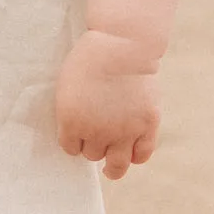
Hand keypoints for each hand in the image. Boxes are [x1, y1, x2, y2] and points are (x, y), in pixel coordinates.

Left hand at [55, 29, 160, 181]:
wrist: (121, 45)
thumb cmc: (90, 60)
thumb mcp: (66, 86)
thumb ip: (70, 114)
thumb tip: (75, 137)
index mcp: (71, 122)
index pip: (70, 149)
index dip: (74, 142)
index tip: (78, 136)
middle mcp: (97, 132)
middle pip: (92, 155)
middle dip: (93, 146)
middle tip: (97, 136)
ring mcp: (124, 131)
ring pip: (116, 165)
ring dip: (112, 167)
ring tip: (111, 168)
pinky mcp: (146, 125)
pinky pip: (141, 155)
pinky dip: (135, 157)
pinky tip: (132, 152)